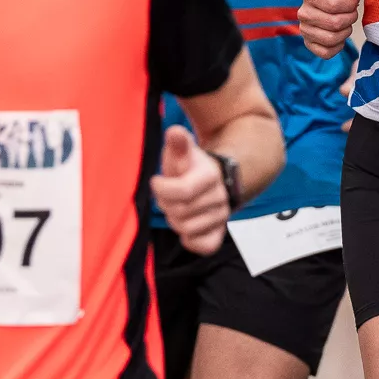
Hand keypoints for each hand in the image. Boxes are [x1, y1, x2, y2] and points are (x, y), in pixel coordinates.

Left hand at [149, 126, 229, 253]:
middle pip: (181, 212)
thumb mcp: (181, 153)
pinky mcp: (219, 234)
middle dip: (166, 205)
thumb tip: (174, 132)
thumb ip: (178, 144)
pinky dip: (191, 240)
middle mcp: (220, 198)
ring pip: (188, 229)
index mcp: (210, 176)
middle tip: (166, 196)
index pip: (183, 191)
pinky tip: (186, 228)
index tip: (156, 181)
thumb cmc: (189, 168)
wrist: (214, 182)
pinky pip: (204, 246)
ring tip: (176, 208)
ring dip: (175, 221)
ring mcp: (221, 217)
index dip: (162, 189)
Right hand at [300, 0, 361, 58]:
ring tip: (348, 24)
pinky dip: (338, 46)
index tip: (354, 0)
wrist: (331, 0)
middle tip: (353, 13)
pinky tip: (341, 36)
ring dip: (346, 32)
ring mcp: (304, 30)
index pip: (334, 5)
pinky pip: (326, 53)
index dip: (351, 5)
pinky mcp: (309, 44)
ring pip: (331, 39)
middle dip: (350, 18)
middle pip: (334, 24)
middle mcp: (303, 13)